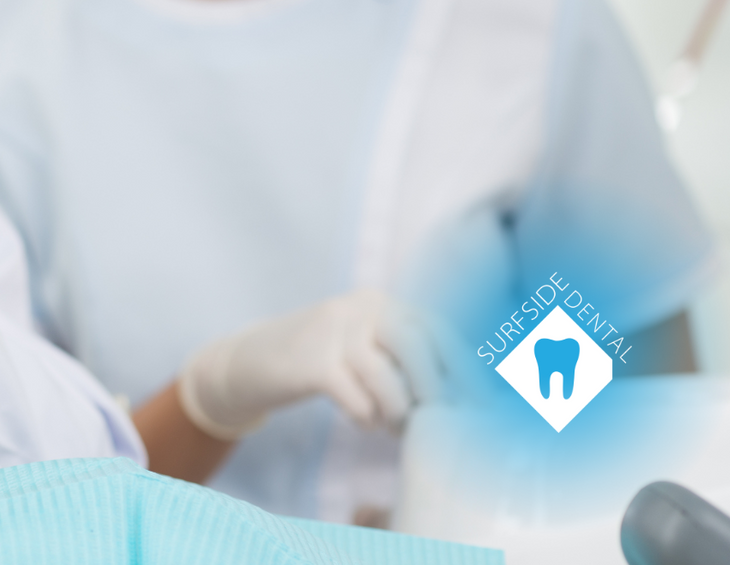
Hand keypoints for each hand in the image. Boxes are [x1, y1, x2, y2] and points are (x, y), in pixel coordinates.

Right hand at [177, 290, 446, 439]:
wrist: (246, 361)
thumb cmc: (318, 362)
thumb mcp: (362, 345)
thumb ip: (403, 357)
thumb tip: (458, 395)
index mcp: (380, 302)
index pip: (436, 326)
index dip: (464, 366)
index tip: (482, 403)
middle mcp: (358, 307)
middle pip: (414, 342)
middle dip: (433, 387)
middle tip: (436, 419)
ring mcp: (330, 331)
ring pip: (383, 373)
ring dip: (397, 410)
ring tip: (393, 427)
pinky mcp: (308, 362)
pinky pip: (353, 396)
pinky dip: (366, 416)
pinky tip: (363, 422)